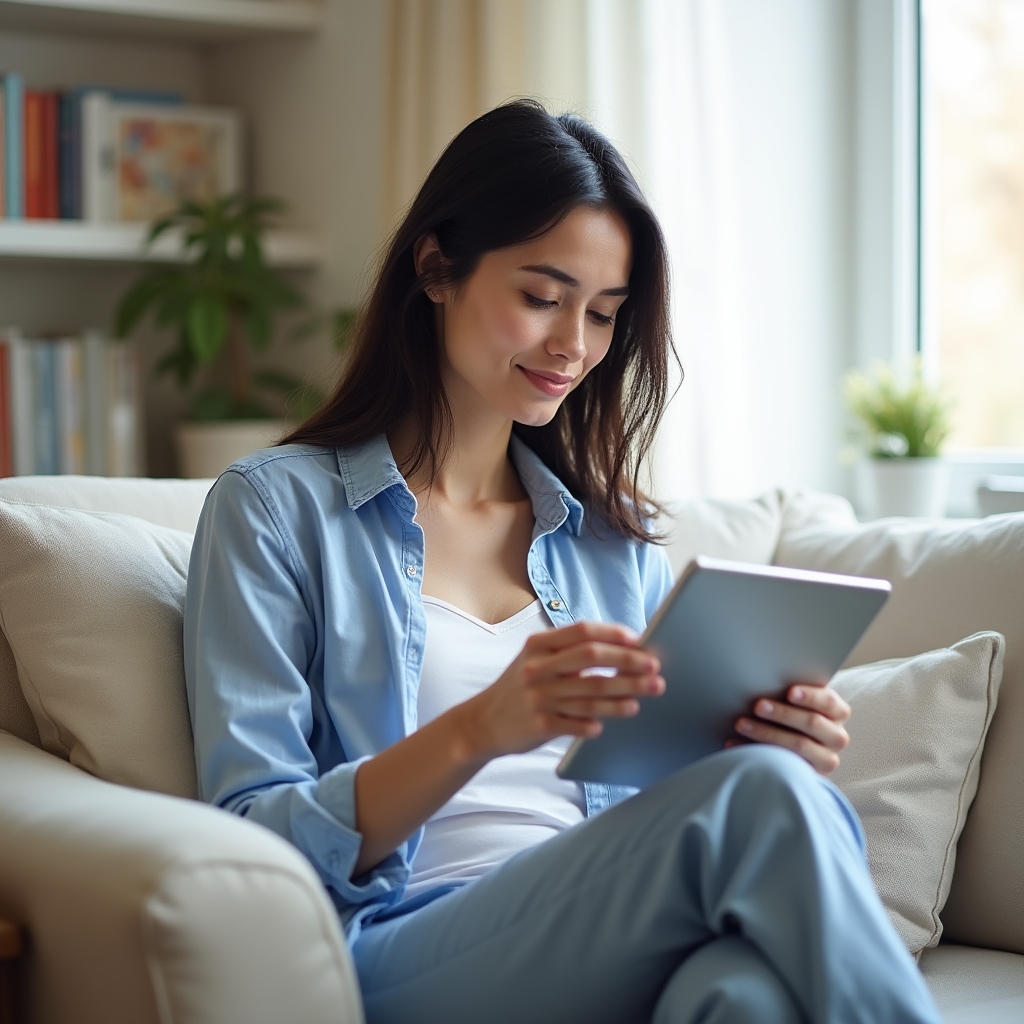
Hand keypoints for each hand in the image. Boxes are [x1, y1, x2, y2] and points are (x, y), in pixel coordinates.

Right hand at [452, 621, 664, 761]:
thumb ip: (568, 652)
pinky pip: (578, 723)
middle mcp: (537, 669)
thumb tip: (619, 647)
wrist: (483, 722)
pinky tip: (609, 721)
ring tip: (646, 694)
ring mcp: (539, 698)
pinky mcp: (541, 725)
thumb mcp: (534, 659)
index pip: (582, 631)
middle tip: (654, 667)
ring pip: (592, 694)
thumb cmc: (520, 686)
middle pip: (592, 659)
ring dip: (624, 694)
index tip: (639, 640)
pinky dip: (597, 722)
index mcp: (538, 646)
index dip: (613, 634)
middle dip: (628, 662)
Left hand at [728, 683, 850, 774]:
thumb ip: (793, 691)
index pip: (828, 702)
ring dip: (766, 733)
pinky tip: (735, 743)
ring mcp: (826, 759)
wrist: (795, 744)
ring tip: (741, 724)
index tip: (789, 692)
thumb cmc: (793, 712)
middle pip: (812, 723)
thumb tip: (767, 673)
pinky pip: (784, 765)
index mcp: (838, 712)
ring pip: (799, 746)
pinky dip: (755, 751)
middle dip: (782, 713)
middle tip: (758, 705)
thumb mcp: (800, 701)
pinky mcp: (811, 777)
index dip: (810, 696)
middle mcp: (837, 736)